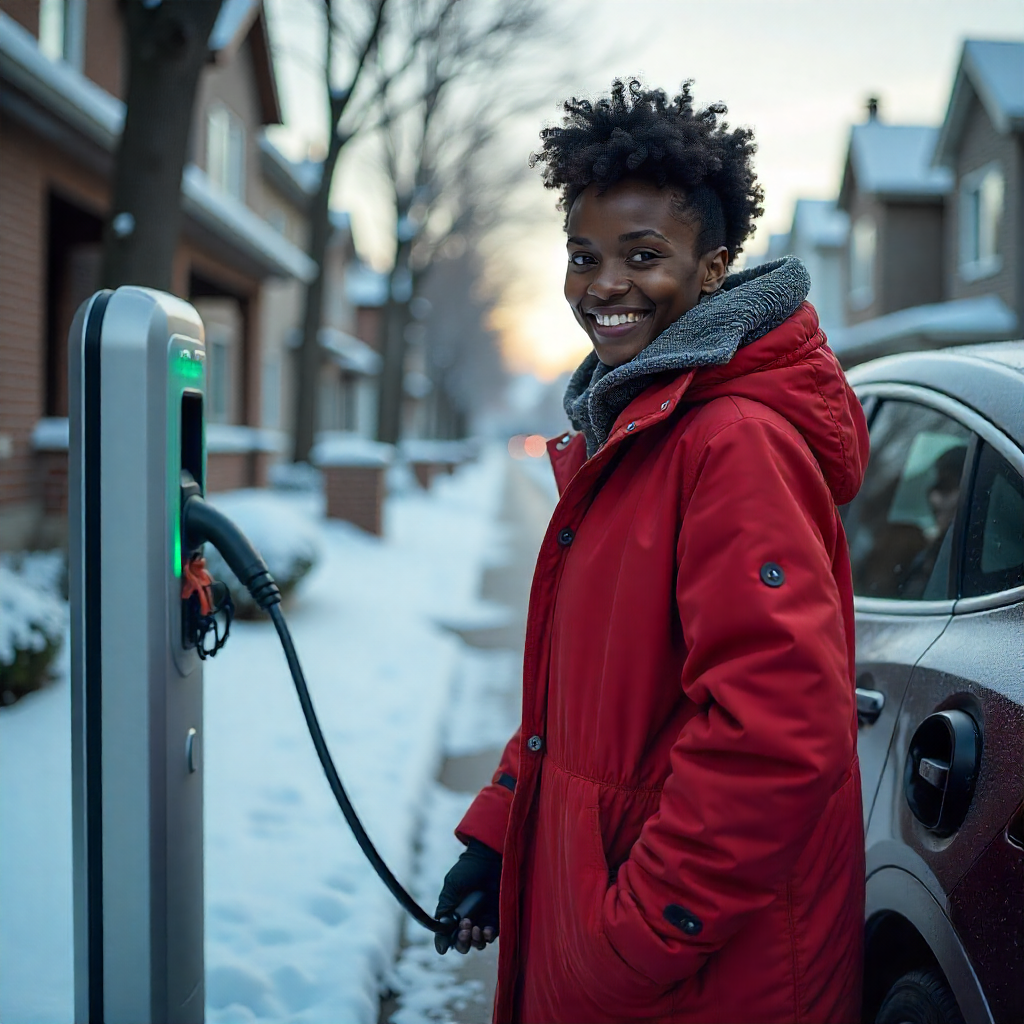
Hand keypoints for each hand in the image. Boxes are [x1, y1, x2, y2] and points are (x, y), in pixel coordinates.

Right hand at [435, 838, 500, 953]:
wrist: (489, 857)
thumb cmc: (468, 870)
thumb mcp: (451, 888)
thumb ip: (444, 910)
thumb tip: (439, 943)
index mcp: (454, 914)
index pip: (450, 937)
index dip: (448, 942)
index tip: (448, 942)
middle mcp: (468, 920)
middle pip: (464, 944)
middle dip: (463, 942)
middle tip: (464, 929)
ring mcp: (483, 919)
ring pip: (478, 943)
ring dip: (475, 941)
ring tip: (474, 927)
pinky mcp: (498, 917)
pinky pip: (493, 935)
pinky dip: (488, 936)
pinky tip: (486, 930)